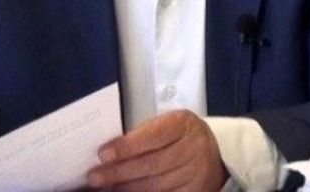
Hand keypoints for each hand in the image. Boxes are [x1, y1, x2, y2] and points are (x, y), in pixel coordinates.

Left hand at [88, 110, 226, 190]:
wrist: (214, 153)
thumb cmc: (180, 136)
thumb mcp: (167, 125)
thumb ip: (142, 135)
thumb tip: (109, 152)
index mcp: (183, 123)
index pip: (152, 136)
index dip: (126, 146)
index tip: (103, 153)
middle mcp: (193, 147)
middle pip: (152, 164)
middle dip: (119, 172)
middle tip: (95, 177)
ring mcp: (197, 172)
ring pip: (156, 185)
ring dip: (127, 188)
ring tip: (106, 188)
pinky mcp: (196, 191)